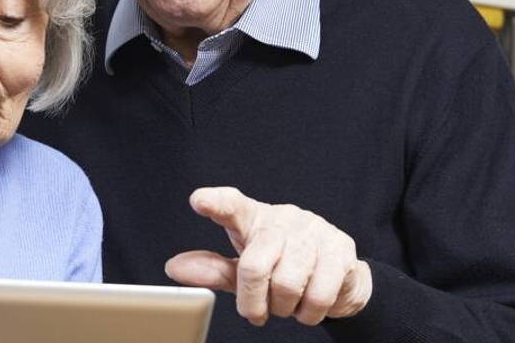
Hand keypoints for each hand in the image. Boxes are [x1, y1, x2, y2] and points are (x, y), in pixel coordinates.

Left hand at [164, 187, 371, 326]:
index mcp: (254, 218)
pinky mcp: (340, 249)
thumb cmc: (282, 267)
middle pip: (254, 266)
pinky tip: (308, 304)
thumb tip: (174, 268)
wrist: (339, 276)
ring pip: (287, 285)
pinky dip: (308, 313)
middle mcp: (283, 219)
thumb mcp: (244, 269)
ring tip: (288, 303)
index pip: (232, 205)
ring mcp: (314, 231)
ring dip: (284, 308)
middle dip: (253, 301)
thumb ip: (212, 269)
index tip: (198, 201)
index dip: (215, 203)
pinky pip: (318, 295)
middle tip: (258, 313)